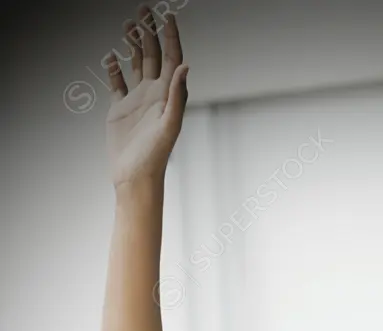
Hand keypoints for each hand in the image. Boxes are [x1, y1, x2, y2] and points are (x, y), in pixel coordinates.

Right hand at [105, 7, 187, 188]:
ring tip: (128, 25)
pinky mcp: (120, 109)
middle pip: (153, 56)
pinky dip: (114, 68)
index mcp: (167, 95)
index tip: (167, 16)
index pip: (172, 59)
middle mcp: (153, 94)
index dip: (170, 37)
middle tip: (143, 11)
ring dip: (133, 45)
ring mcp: (136, 100)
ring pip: (136, 64)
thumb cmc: (155, 156)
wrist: (135, 176)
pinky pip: (117, 82)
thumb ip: (177, 95)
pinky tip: (111, 56)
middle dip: (149, 32)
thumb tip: (184, 66)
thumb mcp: (169, 124)